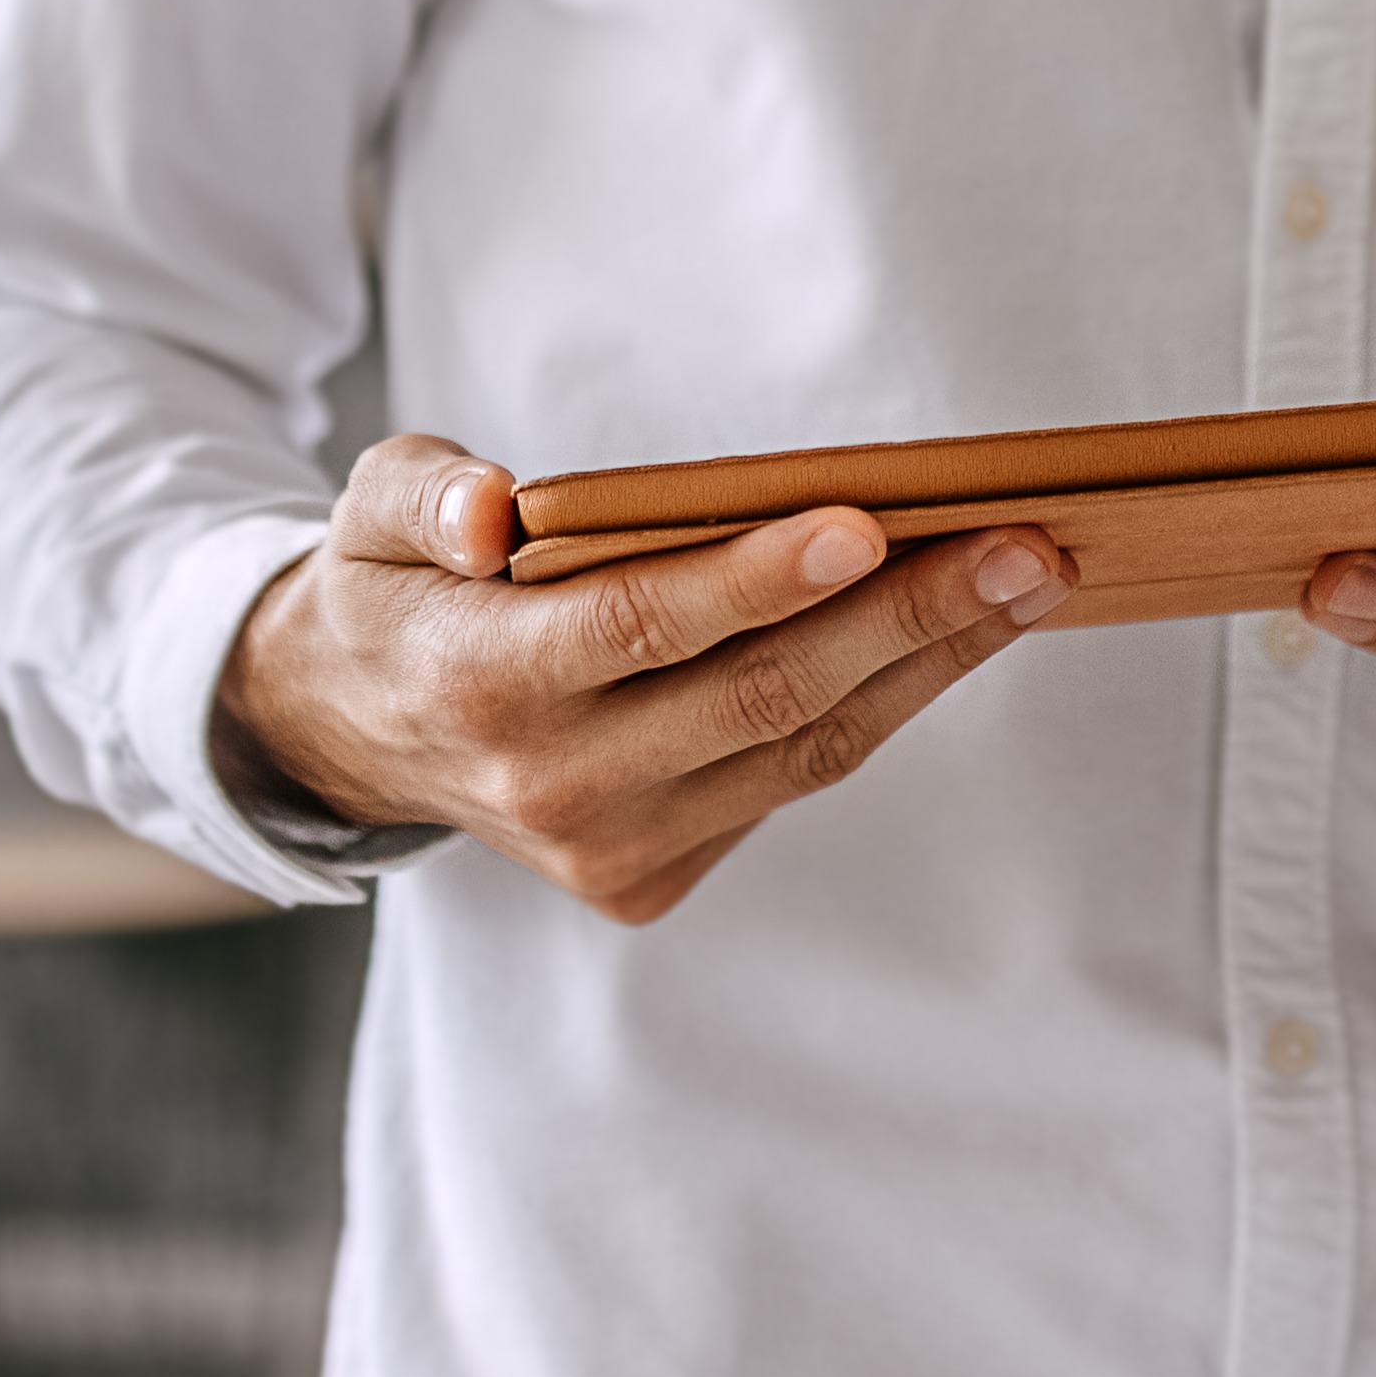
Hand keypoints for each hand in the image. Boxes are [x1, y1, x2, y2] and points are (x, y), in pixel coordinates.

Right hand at [216, 434, 1071, 924]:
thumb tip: (492, 510)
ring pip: (799, 752)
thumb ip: (427, 497)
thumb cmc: (397, 587)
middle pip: (759, 698)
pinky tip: (944, 637)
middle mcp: (549, 783)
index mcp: (478, 681)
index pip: (640, 627)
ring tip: (1024, 580)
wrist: (350, 730)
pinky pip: (785, 784)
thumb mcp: (370, 510)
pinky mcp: (648, 879)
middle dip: (908, 619)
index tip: (865, 525)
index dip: (754, 580)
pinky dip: (873, 709)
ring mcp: (606, 848)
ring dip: (926, 665)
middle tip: (1025, 547)